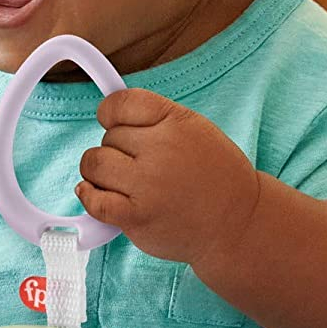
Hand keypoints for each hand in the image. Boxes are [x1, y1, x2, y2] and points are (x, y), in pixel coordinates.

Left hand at [75, 89, 260, 265]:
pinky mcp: (136, 217)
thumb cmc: (214, 177)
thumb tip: (107, 114)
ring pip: (94, 164)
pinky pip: (93, 200)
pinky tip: (97, 194)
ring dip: (99, 173)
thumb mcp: (195, 130)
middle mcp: (161, 149)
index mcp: (176, 122)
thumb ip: (155, 120)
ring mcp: (148, 184)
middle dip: (117, 151)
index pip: (119, 103)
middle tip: (139, 166)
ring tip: (119, 181)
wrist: (237, 224)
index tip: (113, 125)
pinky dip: (89, 196)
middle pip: (108, 137)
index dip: (110, 114)